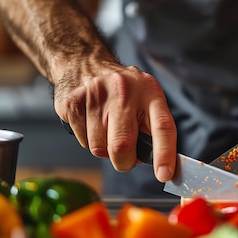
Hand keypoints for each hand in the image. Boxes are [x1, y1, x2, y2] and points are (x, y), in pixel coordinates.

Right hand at [53, 61, 176, 181]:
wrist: (84, 62)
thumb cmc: (122, 91)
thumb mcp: (145, 98)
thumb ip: (153, 128)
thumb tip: (160, 165)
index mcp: (149, 91)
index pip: (162, 126)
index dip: (165, 153)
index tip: (164, 175)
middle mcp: (124, 90)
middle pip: (122, 145)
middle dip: (124, 162)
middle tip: (125, 159)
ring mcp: (96, 95)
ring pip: (99, 148)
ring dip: (104, 150)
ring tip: (106, 130)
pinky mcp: (73, 102)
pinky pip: (82, 140)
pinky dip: (88, 140)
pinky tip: (91, 122)